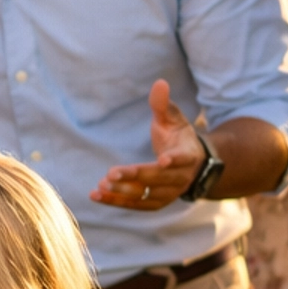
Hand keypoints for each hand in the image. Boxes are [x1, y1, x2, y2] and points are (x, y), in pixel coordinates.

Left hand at [92, 79, 206, 211]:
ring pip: (146, 196)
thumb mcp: (174, 119)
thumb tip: (159, 83)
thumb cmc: (178, 137)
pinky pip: (135, 205)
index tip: (163, 161)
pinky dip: (116, 202)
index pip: (182, 159)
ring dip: (123, 192)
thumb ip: (163, 105)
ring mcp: (169, 194)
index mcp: (188, 155)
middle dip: (136, 177)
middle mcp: (180, 178)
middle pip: (159, 180)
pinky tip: (96, 195)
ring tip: (101, 185)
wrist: (191, 166)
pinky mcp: (155, 203)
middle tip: (112, 173)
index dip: (174, 160)